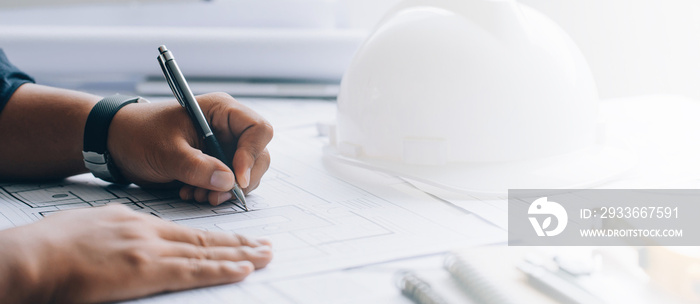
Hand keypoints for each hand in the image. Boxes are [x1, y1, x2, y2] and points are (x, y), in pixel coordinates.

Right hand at [0, 204, 271, 303]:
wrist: (34, 255)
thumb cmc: (51, 245)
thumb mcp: (92, 226)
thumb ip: (118, 232)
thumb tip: (131, 241)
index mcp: (136, 221)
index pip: (186, 230)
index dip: (215, 235)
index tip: (236, 238)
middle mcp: (149, 231)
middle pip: (203, 238)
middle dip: (238, 242)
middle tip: (265, 245)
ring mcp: (150, 250)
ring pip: (205, 252)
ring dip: (239, 255)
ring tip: (264, 255)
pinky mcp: (146, 269)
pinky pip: (193, 271)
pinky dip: (221, 269)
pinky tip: (241, 270)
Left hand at [108, 92, 272, 204]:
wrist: (116, 143)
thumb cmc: (138, 134)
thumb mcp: (166, 152)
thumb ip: (198, 167)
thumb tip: (229, 182)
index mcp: (220, 110)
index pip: (258, 129)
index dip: (252, 155)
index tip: (237, 179)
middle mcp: (227, 127)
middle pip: (258, 154)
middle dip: (240, 179)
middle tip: (216, 196)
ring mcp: (223, 146)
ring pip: (246, 172)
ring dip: (226, 189)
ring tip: (197, 195)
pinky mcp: (215, 163)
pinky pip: (229, 181)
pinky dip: (215, 192)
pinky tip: (192, 193)